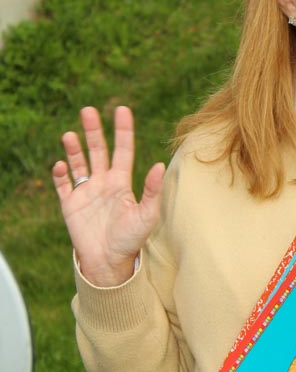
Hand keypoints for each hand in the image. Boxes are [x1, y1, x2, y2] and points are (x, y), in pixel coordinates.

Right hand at [52, 106, 164, 285]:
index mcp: (122, 182)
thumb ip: (151, 191)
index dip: (123, 130)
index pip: (123, 149)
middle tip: (88, 110)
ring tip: (70, 135)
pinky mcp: (70, 204)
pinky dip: (60, 174)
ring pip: (78, 163)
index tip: (122, 109)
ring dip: (74, 148)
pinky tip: (61, 166)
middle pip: (98, 150)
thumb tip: (159, 165)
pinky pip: (63, 185)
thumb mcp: (146, 215)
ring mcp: (86, 192)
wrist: (109, 262)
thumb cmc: (131, 239)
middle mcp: (103, 182)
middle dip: (93, 130)